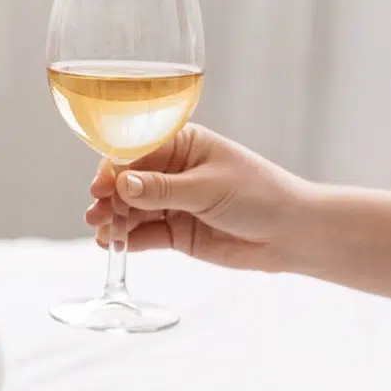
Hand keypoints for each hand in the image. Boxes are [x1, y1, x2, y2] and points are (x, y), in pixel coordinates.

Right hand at [84, 123, 310, 272]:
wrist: (293, 234)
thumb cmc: (260, 196)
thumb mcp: (208, 188)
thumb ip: (162, 189)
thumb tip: (122, 184)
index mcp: (182, 145)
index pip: (136, 152)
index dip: (114, 168)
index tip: (100, 186)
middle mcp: (172, 172)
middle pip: (128, 182)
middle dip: (110, 197)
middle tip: (97, 214)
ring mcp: (172, 203)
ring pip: (132, 210)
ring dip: (115, 220)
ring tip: (103, 233)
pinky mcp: (176, 232)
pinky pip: (144, 234)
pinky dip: (127, 240)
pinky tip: (112, 244)